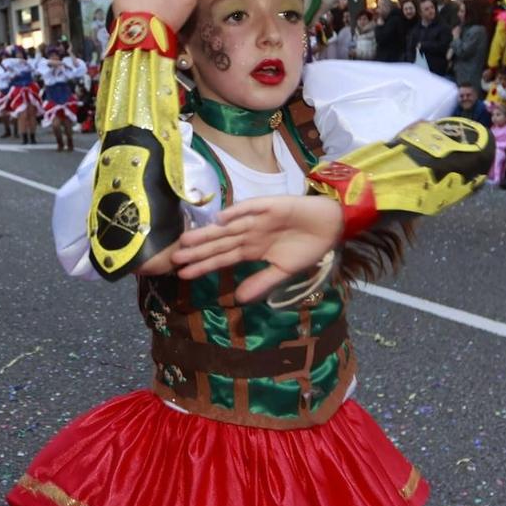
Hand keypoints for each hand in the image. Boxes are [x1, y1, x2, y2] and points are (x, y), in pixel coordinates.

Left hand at [171, 195, 342, 301]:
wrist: (332, 226)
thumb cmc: (308, 247)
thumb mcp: (284, 271)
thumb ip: (262, 282)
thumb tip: (239, 299)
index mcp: (252, 249)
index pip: (223, 258)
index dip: (204, 265)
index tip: (183, 275)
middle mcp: (250, 233)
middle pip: (219, 243)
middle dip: (198, 251)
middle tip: (174, 258)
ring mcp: (258, 218)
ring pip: (228, 227)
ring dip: (208, 233)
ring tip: (186, 241)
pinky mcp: (271, 205)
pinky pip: (250, 208)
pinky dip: (236, 212)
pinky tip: (220, 218)